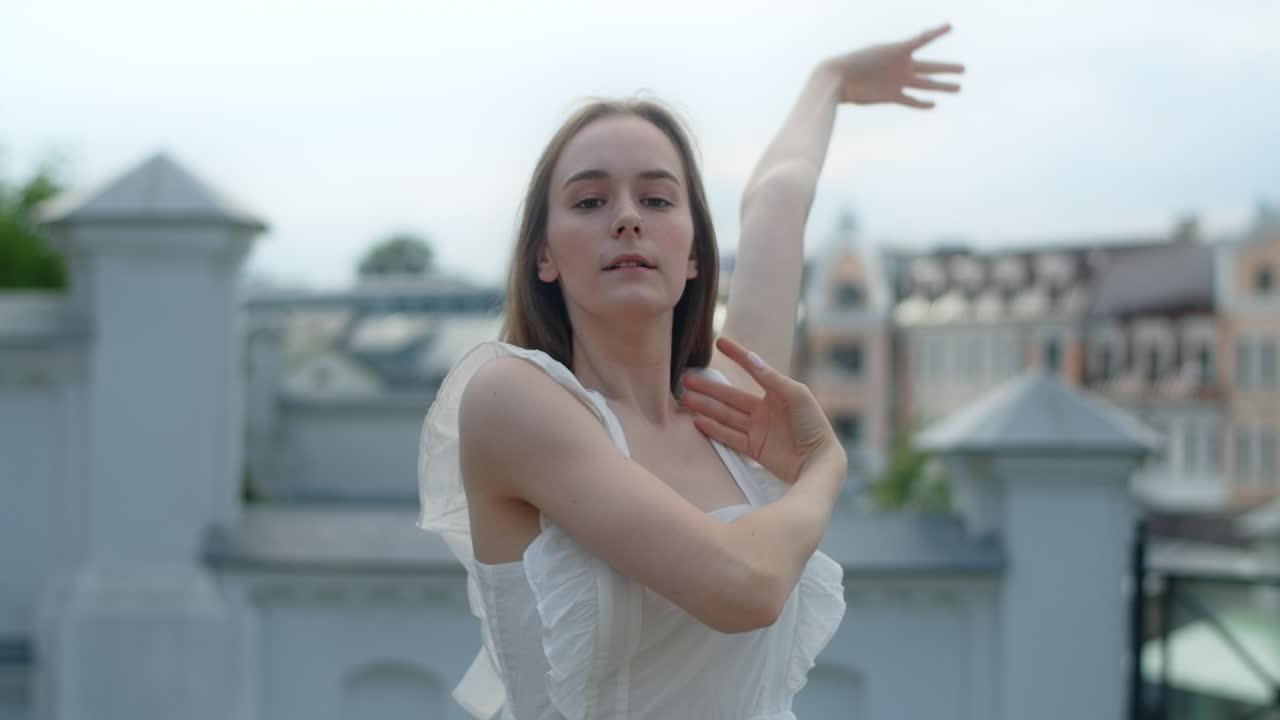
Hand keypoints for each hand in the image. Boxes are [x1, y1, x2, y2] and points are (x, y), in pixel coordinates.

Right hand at [680, 336, 844, 485]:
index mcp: (777, 393)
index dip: (737, 355)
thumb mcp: (796, 395)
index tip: (719, 342)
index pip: (752, 370)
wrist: (818, 462)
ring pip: (725, 415)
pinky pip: (729, 437)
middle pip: (730, 396)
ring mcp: (758, 430)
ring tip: (684, 398)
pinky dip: (713, 429)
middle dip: (708, 387)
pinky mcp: (754, 449)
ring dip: (705, 407)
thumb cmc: (813, 425)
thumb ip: (772, 378)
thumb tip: (751, 357)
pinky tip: (698, 421)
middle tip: (686, 378)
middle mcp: (765, 410)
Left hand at [825, 23, 963, 108]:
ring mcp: (898, 81)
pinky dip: (921, 103)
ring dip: (942, 87)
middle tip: (964, 69)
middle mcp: (902, 66)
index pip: (923, 40)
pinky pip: (910, 100)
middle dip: (947, 69)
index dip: (936, 33)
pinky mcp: (891, 96)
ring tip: (958, 87)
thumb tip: (899, 52)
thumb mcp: (872, 53)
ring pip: (925, 85)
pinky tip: (933, 104)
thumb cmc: (852, 62)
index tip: (950, 26)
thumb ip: (889, 54)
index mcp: (899, 51)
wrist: (838, 80)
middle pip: (930, 68)